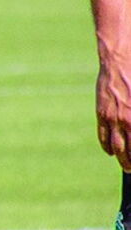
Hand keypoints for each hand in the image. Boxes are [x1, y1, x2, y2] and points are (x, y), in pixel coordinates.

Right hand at [98, 54, 130, 168]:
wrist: (120, 62)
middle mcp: (125, 122)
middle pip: (128, 151)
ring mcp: (112, 118)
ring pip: (115, 146)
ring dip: (121, 158)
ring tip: (125, 166)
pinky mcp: (102, 112)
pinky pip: (102, 134)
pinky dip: (106, 145)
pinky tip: (109, 151)